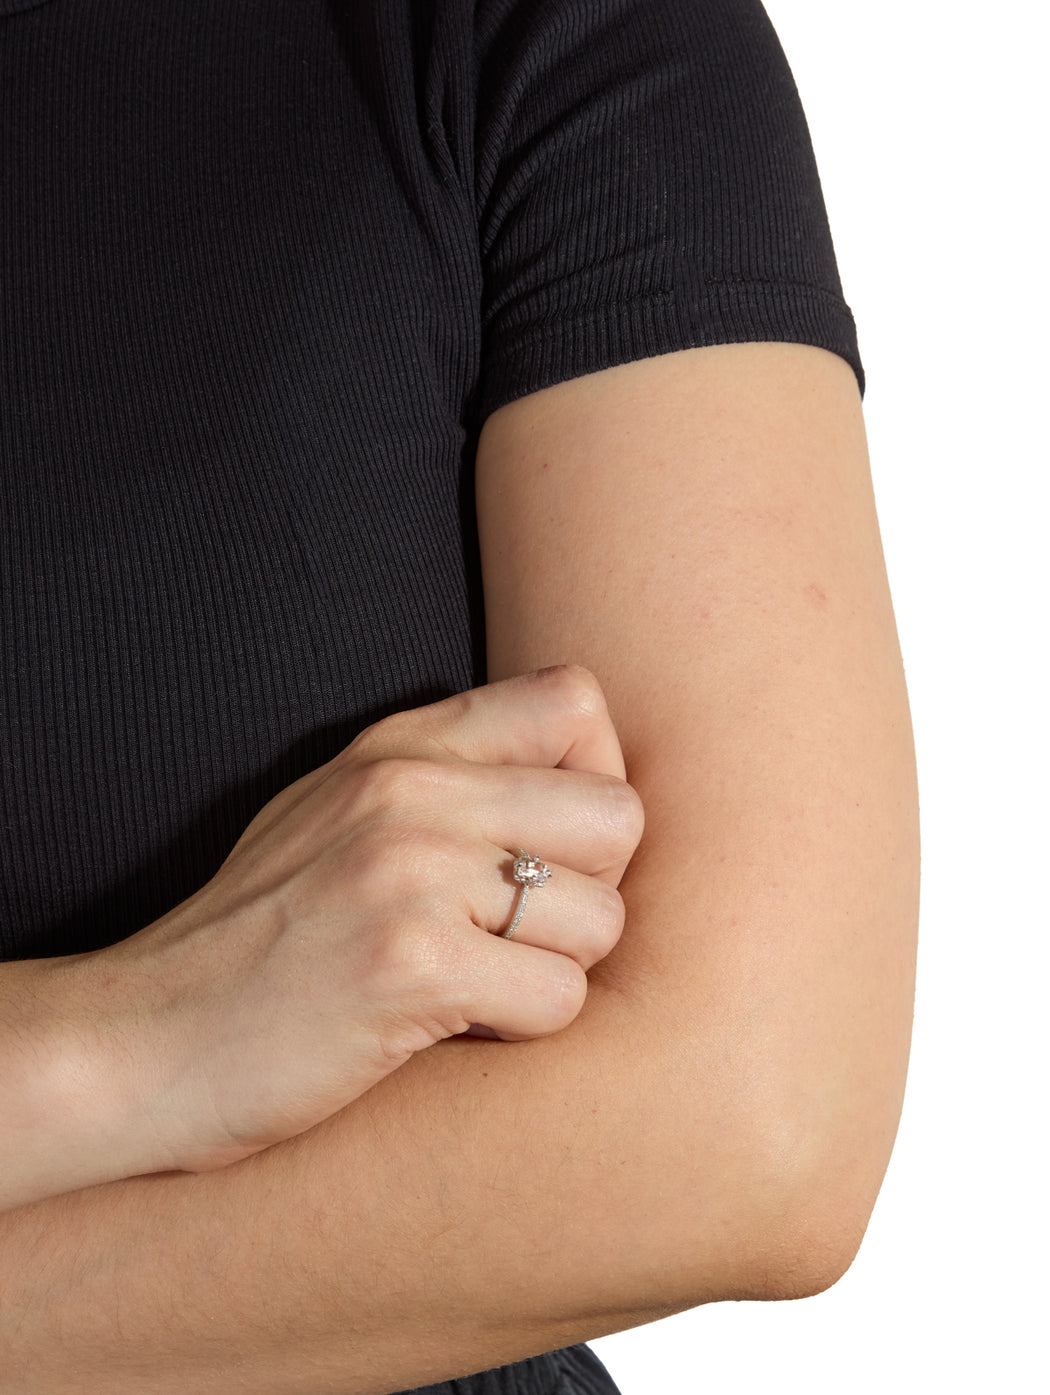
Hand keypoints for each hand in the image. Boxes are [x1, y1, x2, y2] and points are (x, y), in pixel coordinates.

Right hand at [92, 665, 642, 1176]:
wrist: (140, 1041)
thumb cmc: (252, 942)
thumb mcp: (335, 816)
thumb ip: (443, 781)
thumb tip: (578, 780)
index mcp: (398, 748)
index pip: (574, 703)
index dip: (591, 780)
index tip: (546, 846)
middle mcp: (410, 791)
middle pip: (617, 814)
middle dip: (590, 889)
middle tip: (520, 932)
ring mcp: (410, 872)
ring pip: (601, 918)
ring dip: (552, 971)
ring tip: (473, 986)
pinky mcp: (412, 964)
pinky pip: (560, 998)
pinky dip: (521, 1030)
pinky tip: (450, 1026)